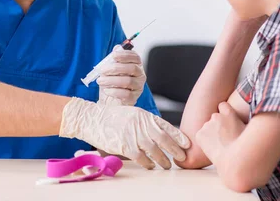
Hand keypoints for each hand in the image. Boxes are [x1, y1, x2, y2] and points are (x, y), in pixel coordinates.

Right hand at [59, 98, 190, 169]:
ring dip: (163, 160)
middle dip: (175, 150)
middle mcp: (141, 124)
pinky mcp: (124, 145)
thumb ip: (146, 122)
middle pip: (164, 139)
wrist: (92, 118)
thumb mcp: (133, 113)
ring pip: (155, 150)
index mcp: (144, 115)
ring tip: (167, 165)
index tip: (187, 144)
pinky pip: (141, 158)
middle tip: (182, 158)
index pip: (167, 126)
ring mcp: (133, 135)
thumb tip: (162, 134)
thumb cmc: (112, 117)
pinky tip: (151, 166)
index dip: (179, 136)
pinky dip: (148, 163)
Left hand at [97, 45, 145, 105]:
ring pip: (128, 81)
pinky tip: (106, 90)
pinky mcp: (134, 98)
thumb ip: (113, 59)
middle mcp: (140, 75)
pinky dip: (114, 91)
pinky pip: (126, 94)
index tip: (113, 55)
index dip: (125, 55)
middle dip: (115, 68)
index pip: (135, 57)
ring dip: (112, 80)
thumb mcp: (110, 69)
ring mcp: (138, 87)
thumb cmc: (111, 82)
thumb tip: (117, 48)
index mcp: (136, 65)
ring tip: (100, 81)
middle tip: (102, 70)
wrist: (109, 100)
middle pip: (132, 68)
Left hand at [195, 102, 245, 163]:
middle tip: (227, 138)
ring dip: (213, 133)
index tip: (228, 121)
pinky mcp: (200, 135)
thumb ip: (247, 120)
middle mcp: (216, 116)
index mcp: (228, 113)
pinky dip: (205, 141)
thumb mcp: (251, 130)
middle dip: (219, 125)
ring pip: (208, 128)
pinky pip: (202, 136)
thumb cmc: (247, 148)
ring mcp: (206, 126)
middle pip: (216, 118)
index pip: (223, 106)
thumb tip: (255, 114)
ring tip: (222, 146)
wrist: (235, 163)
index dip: (225, 113)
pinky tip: (214, 149)